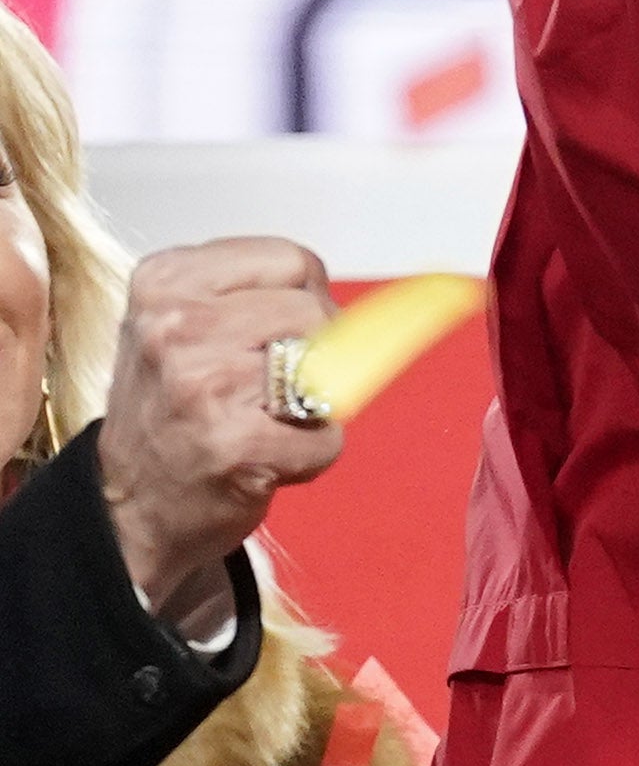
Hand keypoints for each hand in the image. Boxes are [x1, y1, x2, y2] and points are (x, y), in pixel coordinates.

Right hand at [98, 238, 342, 633]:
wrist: (128, 505)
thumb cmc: (173, 413)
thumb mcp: (190, 328)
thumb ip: (266, 299)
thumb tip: (383, 309)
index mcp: (165, 280)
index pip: (293, 260)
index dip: (308, 301)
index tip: (279, 336)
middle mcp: (174, 325)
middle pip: (315, 312)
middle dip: (314, 355)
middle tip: (266, 391)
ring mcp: (200, 384)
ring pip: (328, 370)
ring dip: (311, 409)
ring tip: (257, 424)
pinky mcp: (231, 444)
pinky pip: (327, 438)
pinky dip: (311, 456)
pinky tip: (262, 461)